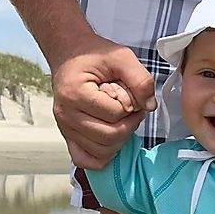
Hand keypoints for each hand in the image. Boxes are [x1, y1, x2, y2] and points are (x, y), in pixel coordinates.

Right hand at [51, 34, 156, 168]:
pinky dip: (102, 156)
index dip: (131, 108)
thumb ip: (140, 80)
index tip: (131, 97)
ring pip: (101, 151)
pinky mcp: (67, 136)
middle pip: (109, 137)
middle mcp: (65, 113)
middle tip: (131, 111)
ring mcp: (64, 127)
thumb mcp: (122, 57)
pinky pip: (85, 160)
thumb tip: (150, 106)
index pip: (115, 114)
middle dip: (128, 126)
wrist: (70, 53)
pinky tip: (110, 139)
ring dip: (119, 140)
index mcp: (75, 93)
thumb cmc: (94, 55)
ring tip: (121, 121)